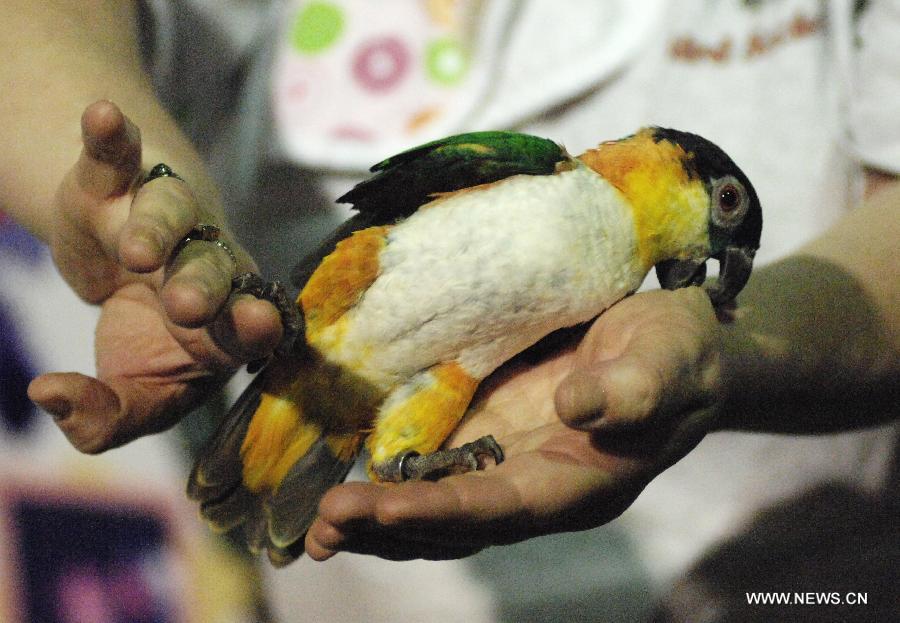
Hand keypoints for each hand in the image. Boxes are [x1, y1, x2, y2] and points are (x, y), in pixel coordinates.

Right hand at [28, 101, 282, 452]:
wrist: (122, 268)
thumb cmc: (147, 341)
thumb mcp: (131, 394)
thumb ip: (105, 418)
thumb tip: (47, 396)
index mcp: (222, 326)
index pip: (244, 327)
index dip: (253, 326)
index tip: (258, 329)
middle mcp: (203, 266)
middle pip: (213, 269)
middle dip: (203, 285)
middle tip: (188, 307)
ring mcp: (159, 222)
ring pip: (171, 214)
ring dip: (156, 229)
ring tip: (137, 251)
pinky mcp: (112, 187)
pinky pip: (117, 156)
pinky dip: (111, 137)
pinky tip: (104, 116)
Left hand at [305, 287, 723, 559]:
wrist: (667, 343)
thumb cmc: (676, 354)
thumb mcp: (666, 361)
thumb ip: (631, 389)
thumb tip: (575, 407)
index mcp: (578, 484)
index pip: (501, 507)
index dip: (440, 510)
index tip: (376, 505)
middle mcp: (534, 485)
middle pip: (456, 523)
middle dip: (390, 526)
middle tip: (325, 525)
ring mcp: (507, 461)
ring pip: (437, 506)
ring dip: (380, 518)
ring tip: (320, 525)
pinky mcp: (488, 432)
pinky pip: (434, 469)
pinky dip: (391, 480)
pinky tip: (346, 479)